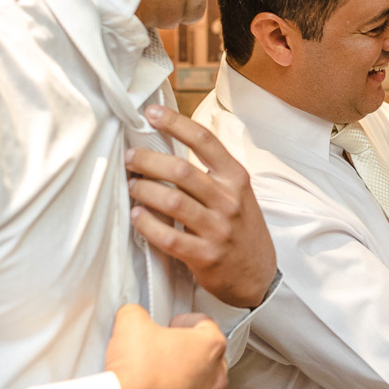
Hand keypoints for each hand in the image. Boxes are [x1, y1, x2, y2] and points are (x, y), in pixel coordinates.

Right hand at [105, 305, 227, 388]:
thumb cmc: (134, 372)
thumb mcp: (130, 323)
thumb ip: (137, 312)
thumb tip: (134, 315)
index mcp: (210, 346)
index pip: (206, 324)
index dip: (186, 321)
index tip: (173, 326)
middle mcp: (216, 378)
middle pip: (210, 359)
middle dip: (190, 355)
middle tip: (167, 354)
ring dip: (193, 387)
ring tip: (169, 384)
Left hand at [127, 105, 276, 307]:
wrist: (258, 275)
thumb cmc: (241, 229)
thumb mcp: (236, 194)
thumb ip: (209, 174)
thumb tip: (167, 149)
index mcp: (236, 178)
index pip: (204, 141)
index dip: (176, 123)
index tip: (151, 113)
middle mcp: (229, 200)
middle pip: (181, 170)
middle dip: (147, 160)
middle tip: (130, 158)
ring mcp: (218, 229)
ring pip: (172, 201)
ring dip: (143, 190)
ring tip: (131, 186)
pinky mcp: (205, 256)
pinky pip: (168, 237)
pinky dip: (147, 224)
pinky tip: (136, 216)